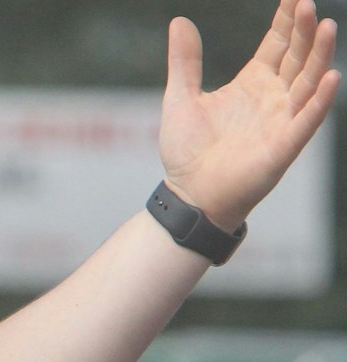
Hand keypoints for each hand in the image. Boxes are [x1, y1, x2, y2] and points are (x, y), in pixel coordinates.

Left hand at [160, 0, 338, 229]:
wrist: (188, 194)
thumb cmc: (187, 151)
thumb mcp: (180, 97)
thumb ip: (185, 61)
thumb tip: (179, 21)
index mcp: (252, 83)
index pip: (277, 44)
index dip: (285, 21)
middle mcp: (273, 97)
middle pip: (296, 56)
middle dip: (303, 31)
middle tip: (306, 4)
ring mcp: (282, 119)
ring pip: (308, 81)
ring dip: (318, 55)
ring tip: (325, 27)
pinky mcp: (284, 145)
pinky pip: (307, 120)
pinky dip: (320, 100)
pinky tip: (330, 77)